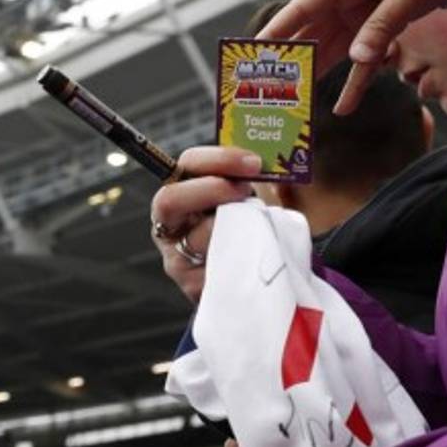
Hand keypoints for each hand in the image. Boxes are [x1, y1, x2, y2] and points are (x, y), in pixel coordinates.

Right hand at [150, 146, 258, 302]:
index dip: (219, 159)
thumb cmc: (256, 233)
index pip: (187, 165)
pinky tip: (256, 255)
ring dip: (232, 228)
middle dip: (211, 189)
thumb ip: (255, 178)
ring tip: (258, 231)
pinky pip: (216, 266)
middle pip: (169, 200)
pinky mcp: (193, 287)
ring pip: (197, 236)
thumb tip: (276, 160)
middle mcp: (171, 226)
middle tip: (245, 191)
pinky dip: (241, 257)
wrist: (262, 281)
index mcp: (184, 195)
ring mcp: (178, 258)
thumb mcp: (256, 199)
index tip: (254, 163)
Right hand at [259, 0, 446, 114]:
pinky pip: (365, 60)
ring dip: (318, 75)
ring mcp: (363, 14)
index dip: (278, 30)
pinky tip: (344, 107)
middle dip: (293, 60)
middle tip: (269, 86)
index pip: (303, 7)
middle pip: (312, 33)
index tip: (254, 52)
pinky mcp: (382, 28)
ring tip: (297, 102)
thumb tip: (357, 59)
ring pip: (333, 50)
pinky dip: (356, 82)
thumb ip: (382, 26)